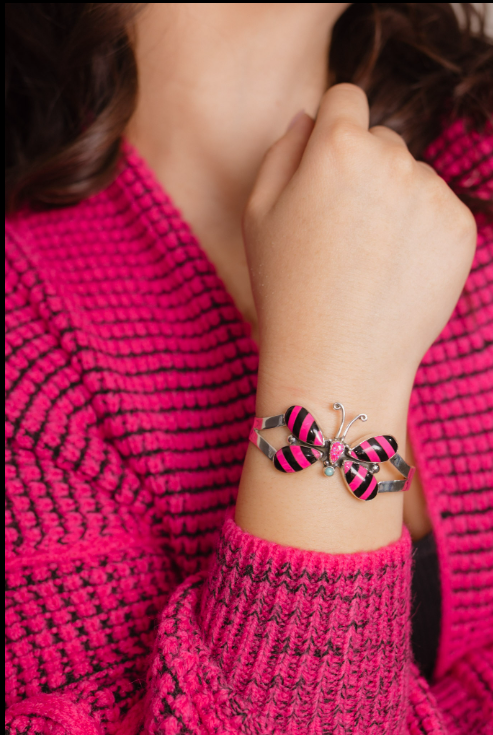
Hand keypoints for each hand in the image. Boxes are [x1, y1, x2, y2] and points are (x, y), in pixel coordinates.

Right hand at [244, 84, 475, 424]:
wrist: (338, 361)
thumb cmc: (287, 290)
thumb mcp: (258, 214)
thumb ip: (283, 151)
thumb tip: (311, 117)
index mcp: (338, 146)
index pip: (345, 99)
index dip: (332, 131)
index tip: (326, 169)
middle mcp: (394, 159)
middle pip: (382, 140)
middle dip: (363, 170)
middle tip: (341, 231)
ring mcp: (433, 195)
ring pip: (413, 177)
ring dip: (394, 201)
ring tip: (368, 259)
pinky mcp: (460, 230)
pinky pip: (438, 210)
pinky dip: (420, 232)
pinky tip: (394, 271)